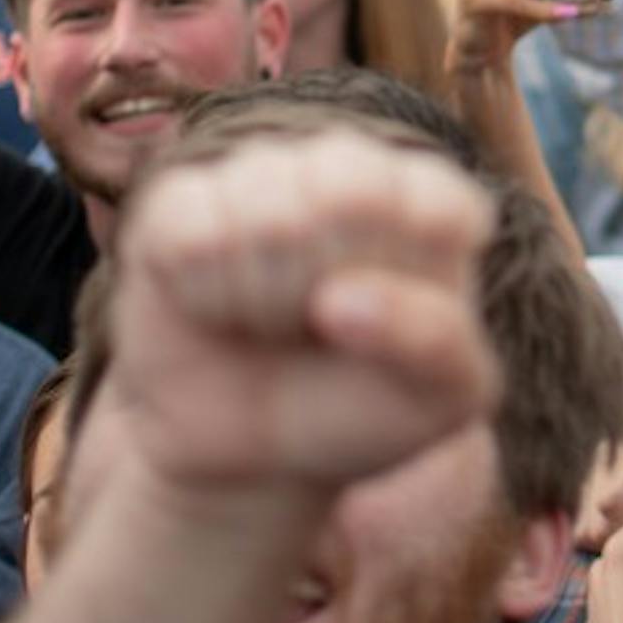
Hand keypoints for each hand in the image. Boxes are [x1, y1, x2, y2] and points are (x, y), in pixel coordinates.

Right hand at [106, 133, 496, 497]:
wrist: (253, 455)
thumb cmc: (363, 407)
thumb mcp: (439, 395)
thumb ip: (436, 341)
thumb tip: (339, 300)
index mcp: (432, 199)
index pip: (439, 214)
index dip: (408, 295)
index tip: (394, 332)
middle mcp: (350, 167)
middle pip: (352, 197)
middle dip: (334, 292)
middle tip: (322, 329)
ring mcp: (262, 175)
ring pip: (268, 216)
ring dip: (266, 299)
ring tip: (270, 320)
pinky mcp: (182, 200)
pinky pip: (193, 231)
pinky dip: (204, 293)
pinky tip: (216, 306)